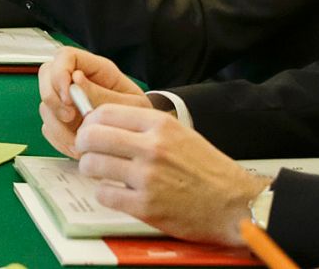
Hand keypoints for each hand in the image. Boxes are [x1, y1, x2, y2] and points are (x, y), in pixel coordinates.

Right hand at [37, 48, 152, 156]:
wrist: (140, 138)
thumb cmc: (139, 116)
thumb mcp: (129, 105)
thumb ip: (103, 94)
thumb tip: (76, 80)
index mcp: (95, 69)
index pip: (65, 56)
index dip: (59, 73)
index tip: (68, 96)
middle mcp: (76, 81)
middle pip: (46, 75)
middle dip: (53, 99)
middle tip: (69, 117)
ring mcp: (67, 101)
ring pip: (45, 105)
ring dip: (58, 126)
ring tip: (82, 141)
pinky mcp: (62, 121)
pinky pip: (48, 127)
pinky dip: (59, 140)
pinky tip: (78, 146)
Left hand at [73, 104, 269, 246]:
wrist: (235, 205)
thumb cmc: (207, 170)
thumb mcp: (179, 134)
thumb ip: (144, 127)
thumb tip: (103, 123)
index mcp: (160, 125)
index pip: (105, 113)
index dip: (89, 122)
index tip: (89, 130)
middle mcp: (152, 148)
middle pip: (92, 136)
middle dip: (82, 144)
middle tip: (87, 151)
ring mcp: (148, 178)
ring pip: (92, 165)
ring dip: (90, 169)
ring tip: (100, 172)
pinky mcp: (146, 206)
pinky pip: (104, 194)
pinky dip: (104, 193)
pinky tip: (115, 192)